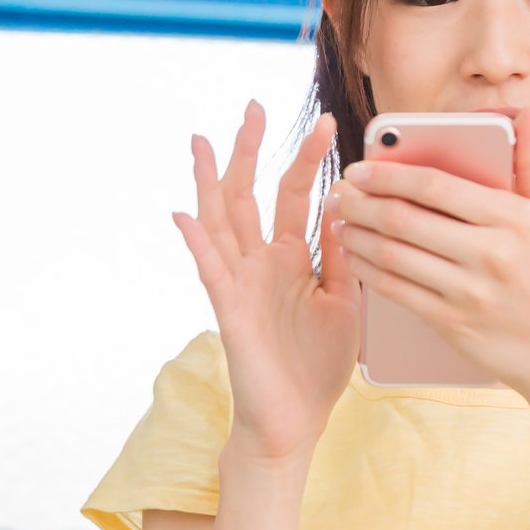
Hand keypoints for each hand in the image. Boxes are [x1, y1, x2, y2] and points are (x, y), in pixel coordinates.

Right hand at [173, 102, 357, 462]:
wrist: (294, 423)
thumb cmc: (315, 369)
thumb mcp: (344, 305)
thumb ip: (343, 260)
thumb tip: (346, 209)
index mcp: (290, 260)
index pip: (295, 197)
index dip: (309, 161)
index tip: (329, 126)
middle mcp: (260, 264)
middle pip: (249, 195)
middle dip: (252, 151)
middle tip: (255, 106)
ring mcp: (240, 285)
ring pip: (220, 222)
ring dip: (209, 181)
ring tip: (200, 140)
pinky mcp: (230, 312)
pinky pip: (210, 272)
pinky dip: (196, 243)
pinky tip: (183, 215)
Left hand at [330, 105, 529, 402]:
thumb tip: (526, 113)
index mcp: (513, 219)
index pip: (436, 185)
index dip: (389, 174)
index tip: (359, 167)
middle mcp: (491, 253)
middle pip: (406, 218)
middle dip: (362, 202)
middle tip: (337, 193)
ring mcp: (470, 291)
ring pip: (394, 254)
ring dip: (357, 235)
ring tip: (338, 221)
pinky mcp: (452, 323)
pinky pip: (397, 291)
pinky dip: (368, 271)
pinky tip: (353, 258)